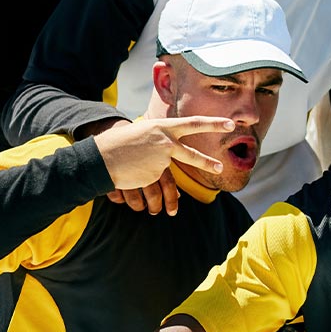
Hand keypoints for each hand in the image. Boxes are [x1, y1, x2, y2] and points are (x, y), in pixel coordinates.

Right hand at [96, 116, 233, 214]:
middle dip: (208, 163)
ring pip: (173, 180)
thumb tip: (171, 143)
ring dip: (174, 198)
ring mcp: (161, 160)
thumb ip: (158, 135)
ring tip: (173, 208)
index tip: (230, 123)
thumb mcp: (142, 130)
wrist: (100, 156)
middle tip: (221, 167)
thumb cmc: (118, 141)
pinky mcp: (152, 175)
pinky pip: (154, 186)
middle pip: (193, 154)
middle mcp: (165, 142)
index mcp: (163, 127)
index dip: (213, 123)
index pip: (193, 123)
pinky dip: (147, 193)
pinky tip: (137, 194)